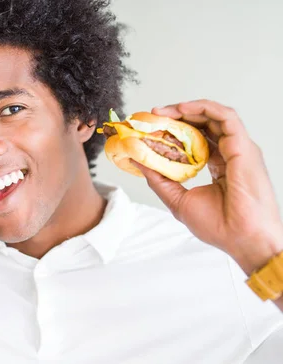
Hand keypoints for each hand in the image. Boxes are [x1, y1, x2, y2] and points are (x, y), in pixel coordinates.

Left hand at [133, 100, 282, 273]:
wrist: (241, 238)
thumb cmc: (218, 226)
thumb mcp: (178, 200)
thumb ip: (159, 179)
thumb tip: (137, 161)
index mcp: (218, 165)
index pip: (196, 140)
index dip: (174, 132)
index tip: (151, 130)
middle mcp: (230, 153)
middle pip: (203, 125)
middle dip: (176, 116)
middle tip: (152, 116)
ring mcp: (238, 148)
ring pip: (213, 116)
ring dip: (186, 109)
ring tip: (162, 112)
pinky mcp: (243, 146)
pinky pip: (225, 116)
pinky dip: (203, 108)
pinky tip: (182, 109)